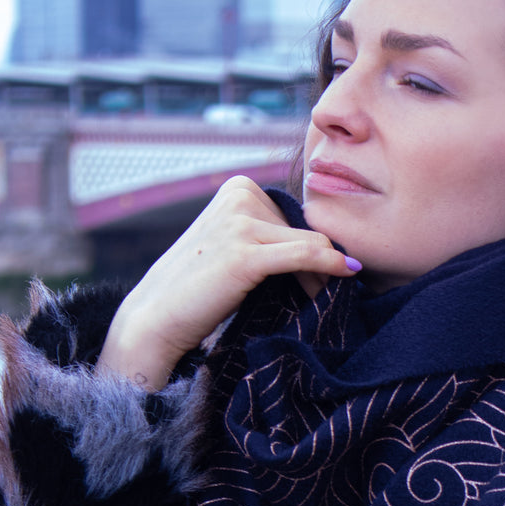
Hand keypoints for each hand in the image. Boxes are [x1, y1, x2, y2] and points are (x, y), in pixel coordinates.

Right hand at [97, 175, 359, 389]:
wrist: (156, 318)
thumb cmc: (200, 288)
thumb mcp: (236, 245)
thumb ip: (271, 234)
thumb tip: (331, 246)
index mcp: (239, 187)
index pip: (297, 216)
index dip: (313, 247)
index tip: (318, 276)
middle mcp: (240, 196)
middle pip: (308, 228)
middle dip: (321, 263)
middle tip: (326, 294)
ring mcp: (241, 222)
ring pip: (313, 243)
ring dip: (325, 274)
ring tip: (327, 299)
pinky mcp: (245, 254)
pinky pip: (305, 255)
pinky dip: (330, 265)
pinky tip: (348, 274)